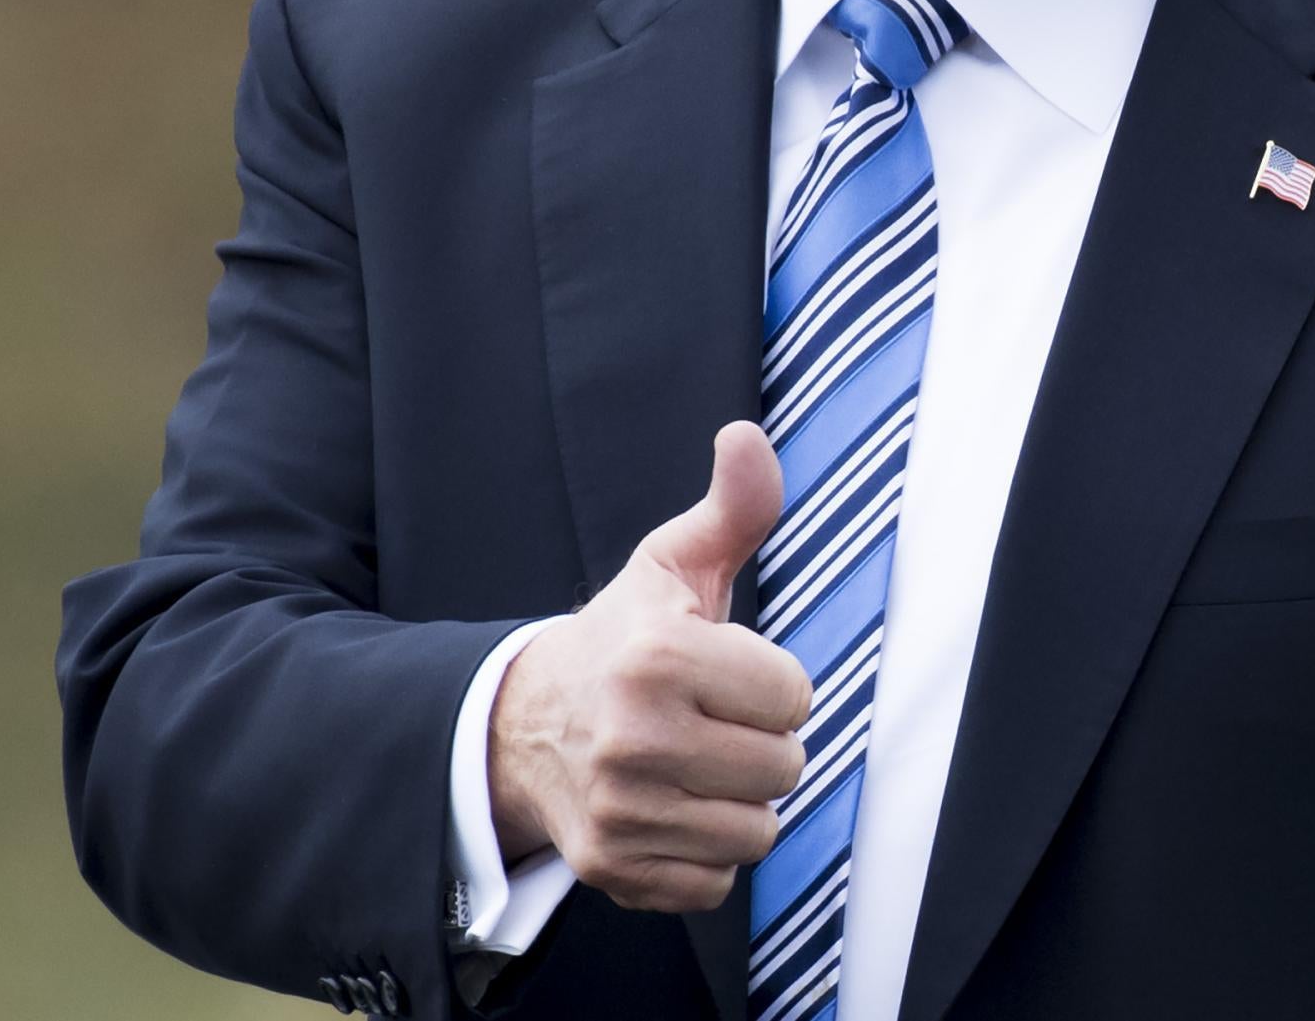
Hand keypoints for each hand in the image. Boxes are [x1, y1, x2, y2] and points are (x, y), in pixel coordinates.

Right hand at [488, 421, 809, 911]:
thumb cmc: (622, 638)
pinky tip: (671, 809)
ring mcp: (619, 809)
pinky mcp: (611, 867)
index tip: (727, 673)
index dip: (771, 682)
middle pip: (785, 766)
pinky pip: (717, 879)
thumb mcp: (673, 566)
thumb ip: (732, 508)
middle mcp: (634, 737)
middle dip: (760, 743)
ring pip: (758, 830)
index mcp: (659, 656)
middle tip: (712, 722)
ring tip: (694, 765)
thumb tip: (748, 435)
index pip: (794, 695)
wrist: (520, 726)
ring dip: (738, 801)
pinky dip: (705, 853)